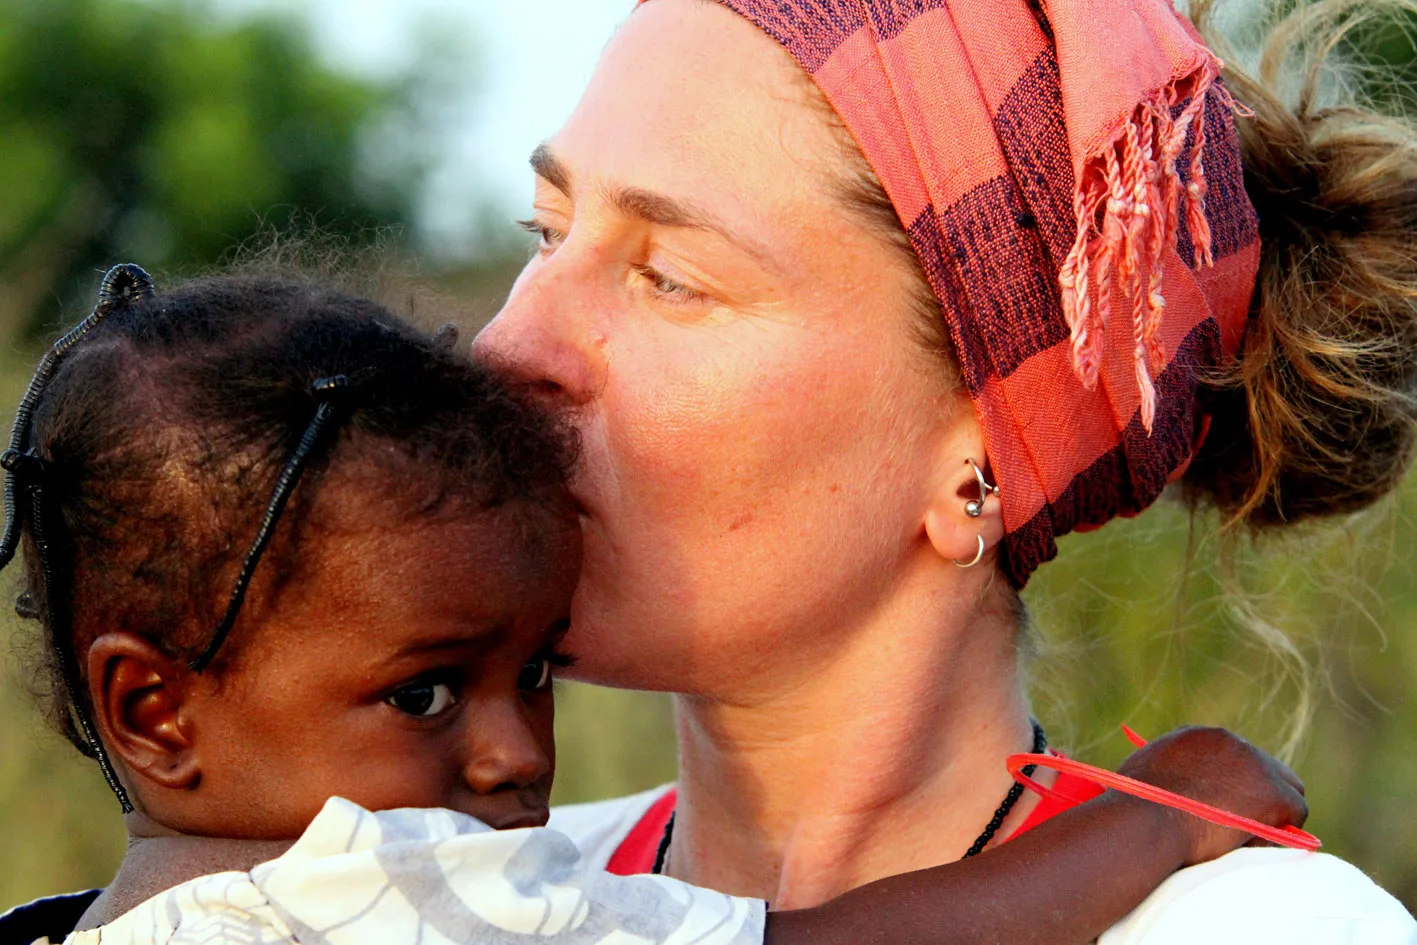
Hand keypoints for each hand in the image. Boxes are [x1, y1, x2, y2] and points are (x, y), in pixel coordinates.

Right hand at [1115, 725, 1307, 865]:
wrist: (1144, 824)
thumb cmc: (1132, 810)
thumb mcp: (1145, 775)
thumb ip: (1171, 773)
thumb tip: (1180, 791)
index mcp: (1199, 735)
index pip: (1235, 756)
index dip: (1234, 783)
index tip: (1227, 806)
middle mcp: (1232, 741)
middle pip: (1267, 768)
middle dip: (1260, 796)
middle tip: (1246, 824)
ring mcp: (1257, 764)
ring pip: (1288, 790)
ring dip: (1272, 814)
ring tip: (1245, 839)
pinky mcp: (1274, 793)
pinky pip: (1294, 815)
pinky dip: (1277, 833)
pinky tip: (1250, 845)